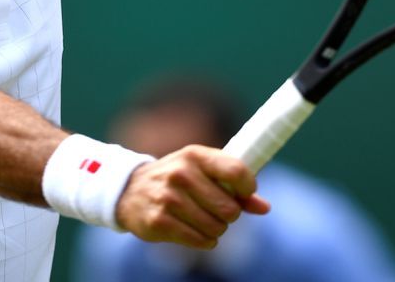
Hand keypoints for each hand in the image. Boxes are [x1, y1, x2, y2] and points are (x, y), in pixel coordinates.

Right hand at [115, 145, 269, 248]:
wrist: (130, 191)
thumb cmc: (177, 179)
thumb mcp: (202, 171)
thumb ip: (235, 186)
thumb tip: (264, 208)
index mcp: (195, 155)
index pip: (236, 171)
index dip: (247, 187)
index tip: (244, 192)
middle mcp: (181, 173)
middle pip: (230, 208)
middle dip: (229, 214)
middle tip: (217, 209)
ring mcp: (169, 198)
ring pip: (216, 227)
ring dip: (216, 229)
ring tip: (203, 219)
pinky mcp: (160, 221)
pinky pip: (200, 240)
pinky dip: (204, 240)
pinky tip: (194, 231)